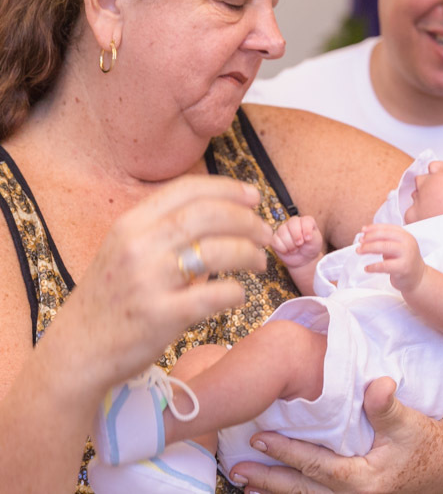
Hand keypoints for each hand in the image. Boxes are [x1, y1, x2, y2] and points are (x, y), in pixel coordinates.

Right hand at [54, 175, 271, 387]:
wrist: (78, 352)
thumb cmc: (112, 300)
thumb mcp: (126, 252)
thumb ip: (165, 232)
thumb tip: (227, 215)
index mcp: (130, 224)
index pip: (187, 189)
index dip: (229, 189)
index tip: (254, 197)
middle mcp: (138, 246)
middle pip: (209, 215)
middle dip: (247, 221)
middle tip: (266, 233)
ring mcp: (149, 281)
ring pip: (219, 251)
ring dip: (249, 254)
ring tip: (259, 262)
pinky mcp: (161, 316)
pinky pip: (216, 295)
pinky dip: (236, 292)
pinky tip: (239, 295)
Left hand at [229, 377, 442, 493]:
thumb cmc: (425, 440)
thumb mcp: (409, 421)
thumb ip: (388, 406)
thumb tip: (377, 385)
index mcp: (362, 479)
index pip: (315, 465)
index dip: (286, 453)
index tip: (259, 439)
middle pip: (301, 490)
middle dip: (267, 480)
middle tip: (237, 469)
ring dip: (274, 491)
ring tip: (244, 484)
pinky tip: (272, 492)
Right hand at [271, 215, 323, 268]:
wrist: (303, 259)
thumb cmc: (311, 247)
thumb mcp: (316, 241)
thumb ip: (313, 235)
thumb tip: (305, 236)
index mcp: (305, 221)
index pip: (305, 220)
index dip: (306, 230)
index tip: (308, 239)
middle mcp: (293, 222)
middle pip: (292, 223)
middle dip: (296, 236)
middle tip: (300, 244)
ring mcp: (283, 229)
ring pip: (282, 232)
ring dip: (290, 245)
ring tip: (295, 249)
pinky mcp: (275, 238)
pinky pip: (275, 241)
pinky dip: (282, 248)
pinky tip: (287, 251)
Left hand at [357, 224, 425, 292]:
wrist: (419, 278)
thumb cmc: (404, 261)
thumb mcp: (398, 246)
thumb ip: (385, 240)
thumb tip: (365, 235)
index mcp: (405, 236)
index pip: (387, 228)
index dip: (373, 228)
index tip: (363, 231)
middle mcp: (407, 243)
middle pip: (385, 236)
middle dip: (369, 238)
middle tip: (359, 242)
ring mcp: (407, 255)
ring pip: (384, 247)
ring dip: (368, 248)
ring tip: (359, 251)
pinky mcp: (403, 268)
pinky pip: (385, 266)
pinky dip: (373, 266)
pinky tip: (366, 268)